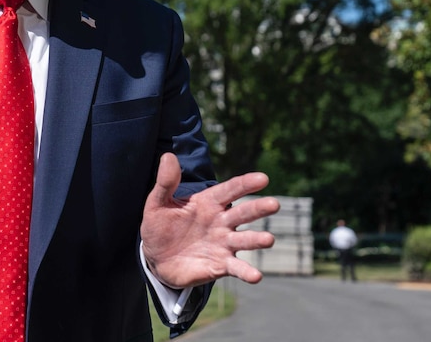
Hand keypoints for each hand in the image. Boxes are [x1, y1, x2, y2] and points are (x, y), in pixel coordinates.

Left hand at [140, 153, 279, 288]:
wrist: (156, 258)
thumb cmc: (159, 226)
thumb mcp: (157, 203)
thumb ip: (166, 182)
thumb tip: (169, 155)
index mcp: (208, 203)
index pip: (229, 190)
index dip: (245, 184)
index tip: (262, 179)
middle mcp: (221, 222)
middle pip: (243, 213)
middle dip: (258, 208)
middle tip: (274, 204)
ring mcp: (223, 244)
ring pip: (245, 240)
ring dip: (257, 240)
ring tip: (269, 239)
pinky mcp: (221, 265)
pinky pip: (237, 268)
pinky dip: (246, 272)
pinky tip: (255, 276)